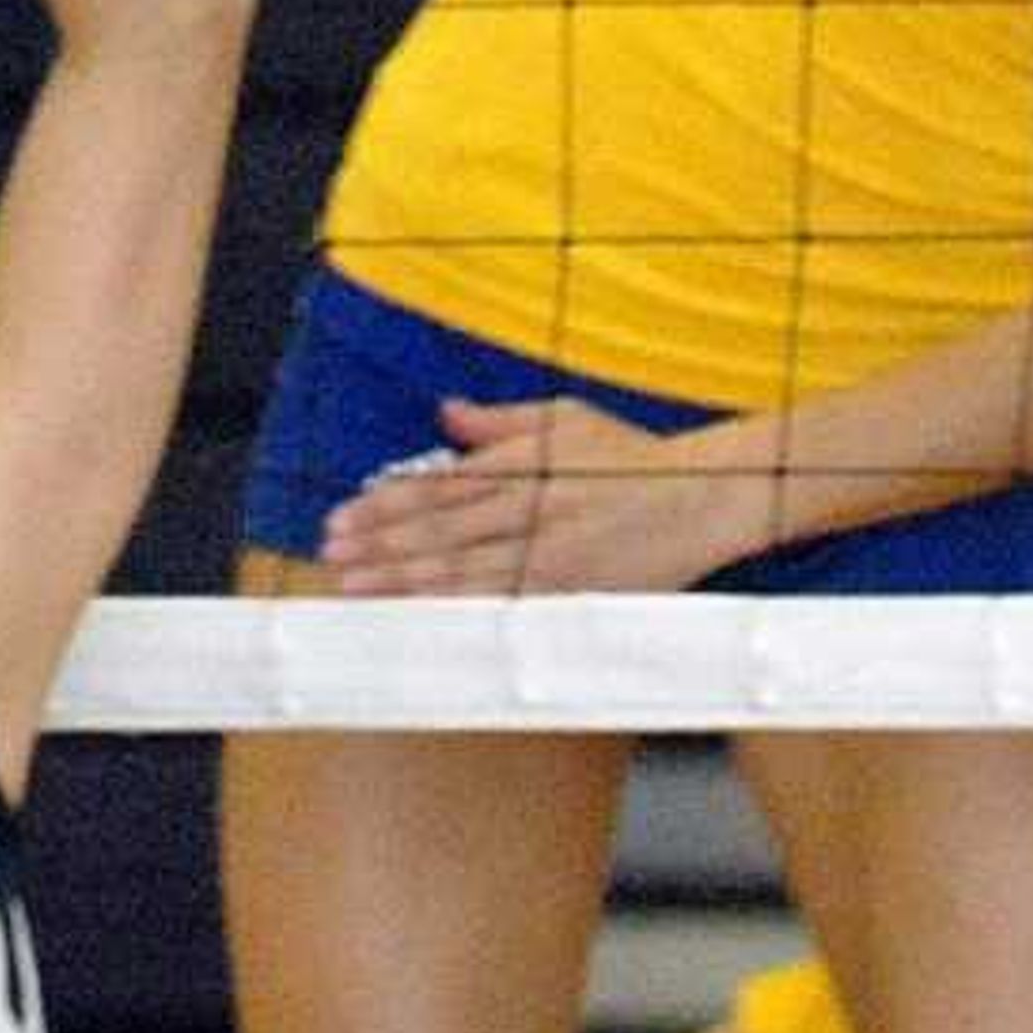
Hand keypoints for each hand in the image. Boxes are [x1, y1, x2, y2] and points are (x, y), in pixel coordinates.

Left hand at [317, 394, 742, 596]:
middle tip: (332, 555)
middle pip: (439, 528)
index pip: (439, 484)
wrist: (700, 496)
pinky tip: (421, 619)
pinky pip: (501, 604)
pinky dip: (457, 612)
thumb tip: (446, 413)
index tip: (345, 514)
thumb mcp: (565, 419)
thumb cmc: (631, 456)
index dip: (387, 502)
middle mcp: (528, 505)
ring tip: (357, 587)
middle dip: (379, 543)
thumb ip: (500, 423)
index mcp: (523, 461)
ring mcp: (547, 552)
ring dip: (402, 580)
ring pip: (460, 568)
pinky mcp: (568, 590)